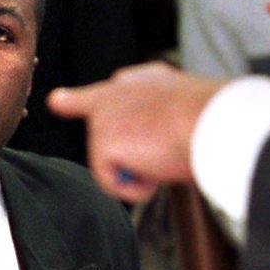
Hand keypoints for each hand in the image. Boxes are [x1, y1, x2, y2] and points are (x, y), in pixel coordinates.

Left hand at [47, 62, 225, 202]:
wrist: (213, 119)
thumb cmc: (213, 120)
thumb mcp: (184, 113)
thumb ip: (155, 124)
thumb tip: (145, 160)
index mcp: (144, 81)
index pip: (107, 91)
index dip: (80, 100)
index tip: (56, 100)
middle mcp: (117, 91)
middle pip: (105, 136)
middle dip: (117, 156)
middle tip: (158, 153)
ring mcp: (105, 115)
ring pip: (114, 164)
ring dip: (142, 172)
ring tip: (169, 154)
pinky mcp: (102, 141)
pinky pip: (113, 183)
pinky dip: (134, 188)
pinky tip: (156, 172)